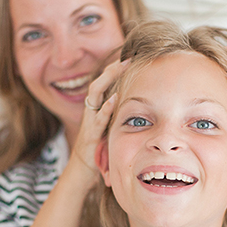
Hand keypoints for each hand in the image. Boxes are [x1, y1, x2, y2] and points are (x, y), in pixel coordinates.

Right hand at [69, 60, 124, 181]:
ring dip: (107, 79)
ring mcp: (90, 120)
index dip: (115, 69)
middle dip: (112, 69)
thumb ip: (120, 114)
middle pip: (99, 81)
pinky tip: (115, 99)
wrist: (84, 169)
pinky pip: (97, 118)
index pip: (105, 82)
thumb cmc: (101, 147)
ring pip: (95, 93)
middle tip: (128, 58)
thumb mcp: (112, 126)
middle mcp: (92, 109)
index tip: (131, 57)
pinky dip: (106, 108)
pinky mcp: (91, 134)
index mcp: (98, 107)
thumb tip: (142, 105)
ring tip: (120, 68)